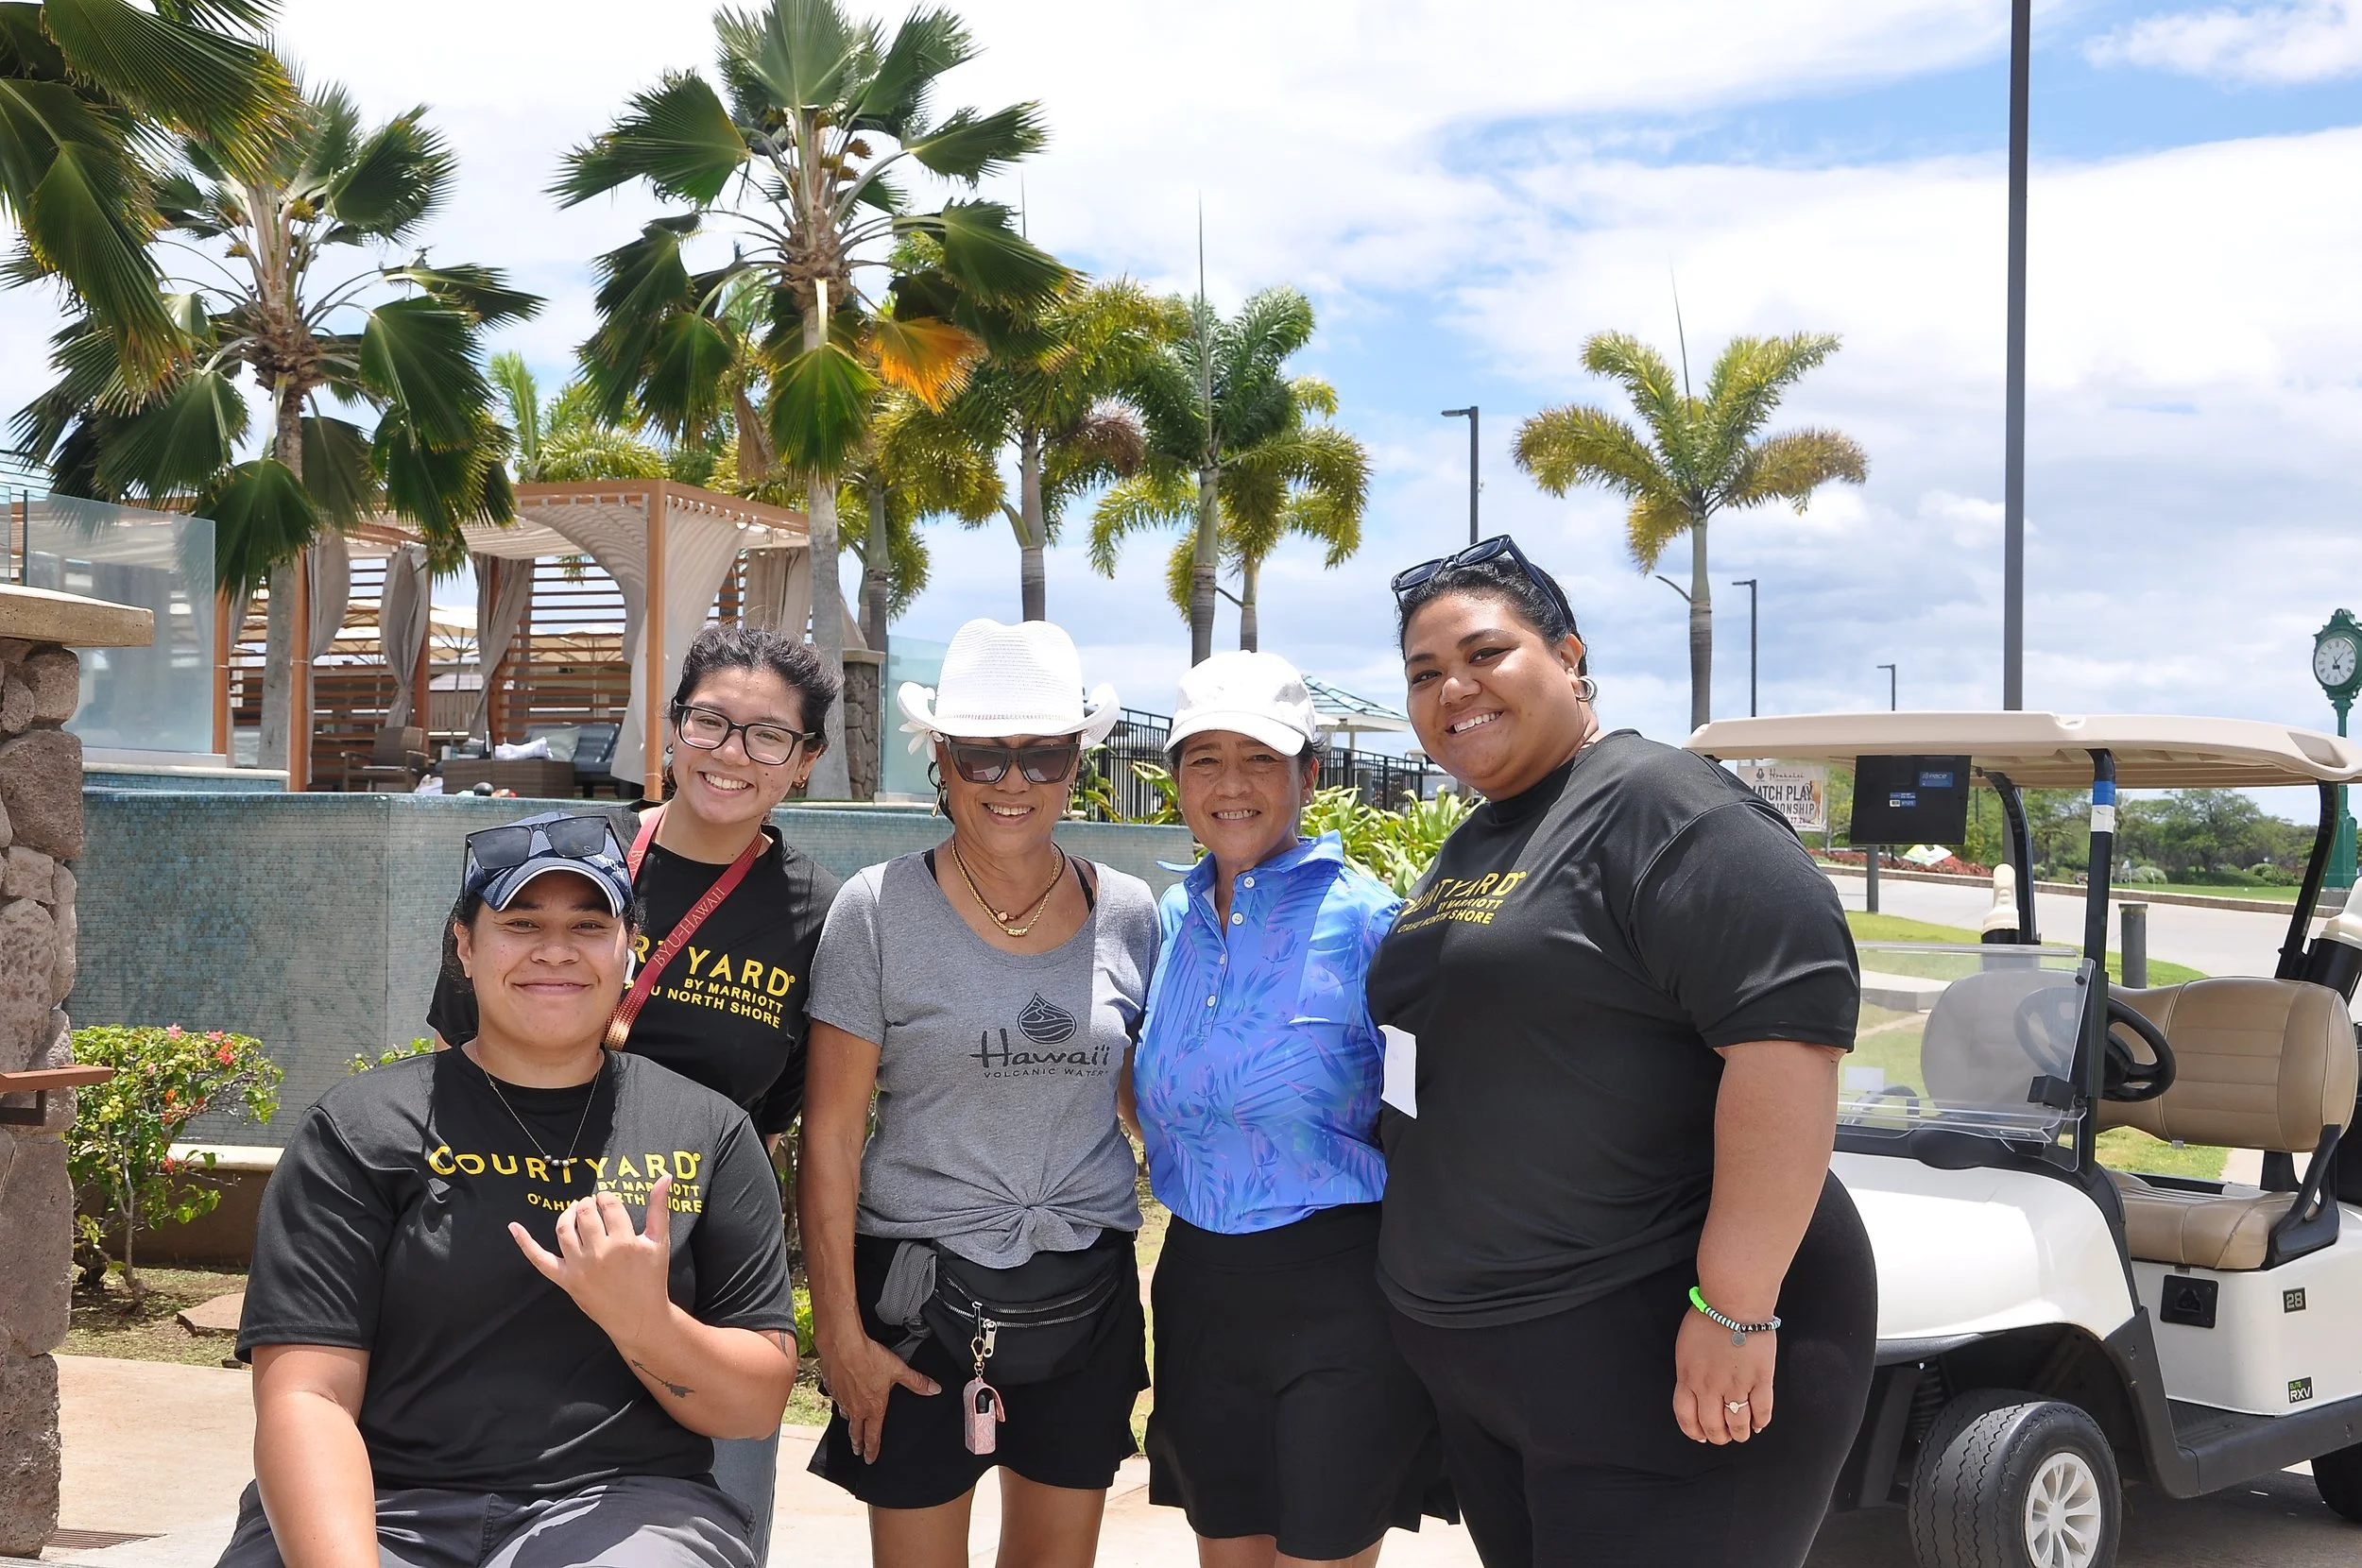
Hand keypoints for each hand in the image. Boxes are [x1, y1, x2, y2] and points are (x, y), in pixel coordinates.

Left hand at [510, 1174, 676, 1344]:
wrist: (639, 1317)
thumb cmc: (651, 1279)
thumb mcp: (659, 1242)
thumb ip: (659, 1208)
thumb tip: (665, 1177)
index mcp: (624, 1241)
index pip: (609, 1205)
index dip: (607, 1198)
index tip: (609, 1202)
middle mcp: (599, 1253)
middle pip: (585, 1214)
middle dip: (588, 1204)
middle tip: (593, 1206)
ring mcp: (579, 1267)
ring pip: (564, 1229)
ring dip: (568, 1214)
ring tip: (575, 1212)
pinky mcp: (566, 1280)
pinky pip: (540, 1260)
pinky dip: (524, 1243)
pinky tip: (513, 1226)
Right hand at [816, 1329, 938, 1462]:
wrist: (842, 1346)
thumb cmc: (870, 1358)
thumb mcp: (898, 1370)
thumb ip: (916, 1382)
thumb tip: (934, 1389)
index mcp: (873, 1408)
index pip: (873, 1435)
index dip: (873, 1448)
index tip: (870, 1459)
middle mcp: (856, 1408)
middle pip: (856, 1432)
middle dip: (858, 1443)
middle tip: (858, 1452)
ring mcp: (842, 1399)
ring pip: (846, 1417)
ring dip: (849, 1425)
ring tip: (851, 1429)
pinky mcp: (831, 1388)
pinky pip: (836, 1402)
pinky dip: (840, 1404)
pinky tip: (842, 1401)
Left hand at [1672, 1306, 1775, 1444]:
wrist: (1733, 1303)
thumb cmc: (1708, 1317)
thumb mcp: (1685, 1347)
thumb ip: (1689, 1372)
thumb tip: (1695, 1389)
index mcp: (1688, 1378)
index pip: (1686, 1416)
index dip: (1694, 1431)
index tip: (1700, 1435)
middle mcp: (1710, 1387)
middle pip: (1713, 1426)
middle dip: (1719, 1437)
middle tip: (1724, 1436)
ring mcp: (1736, 1385)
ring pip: (1738, 1424)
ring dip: (1740, 1433)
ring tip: (1742, 1432)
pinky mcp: (1761, 1380)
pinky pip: (1762, 1410)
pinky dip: (1761, 1421)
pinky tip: (1759, 1423)